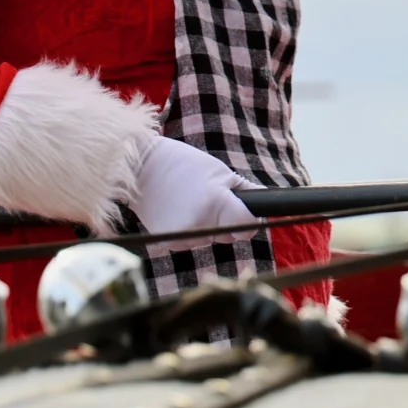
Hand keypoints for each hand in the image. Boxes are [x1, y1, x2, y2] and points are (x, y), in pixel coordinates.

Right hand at [128, 136, 257, 237]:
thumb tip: (267, 204)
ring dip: (208, 227)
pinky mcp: (168, 243)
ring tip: (190, 202)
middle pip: (229, 236)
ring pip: (210, 240)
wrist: (139, 168)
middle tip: (210, 199)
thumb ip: (246, 191)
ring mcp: (182, 236)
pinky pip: (191, 242)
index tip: (246, 212)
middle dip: (227, 222)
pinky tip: (179, 212)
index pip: (247, 226)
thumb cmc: (184, 164)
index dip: (250, 220)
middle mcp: (200, 224)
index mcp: (215, 203)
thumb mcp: (220, 171)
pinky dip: (191, 231)